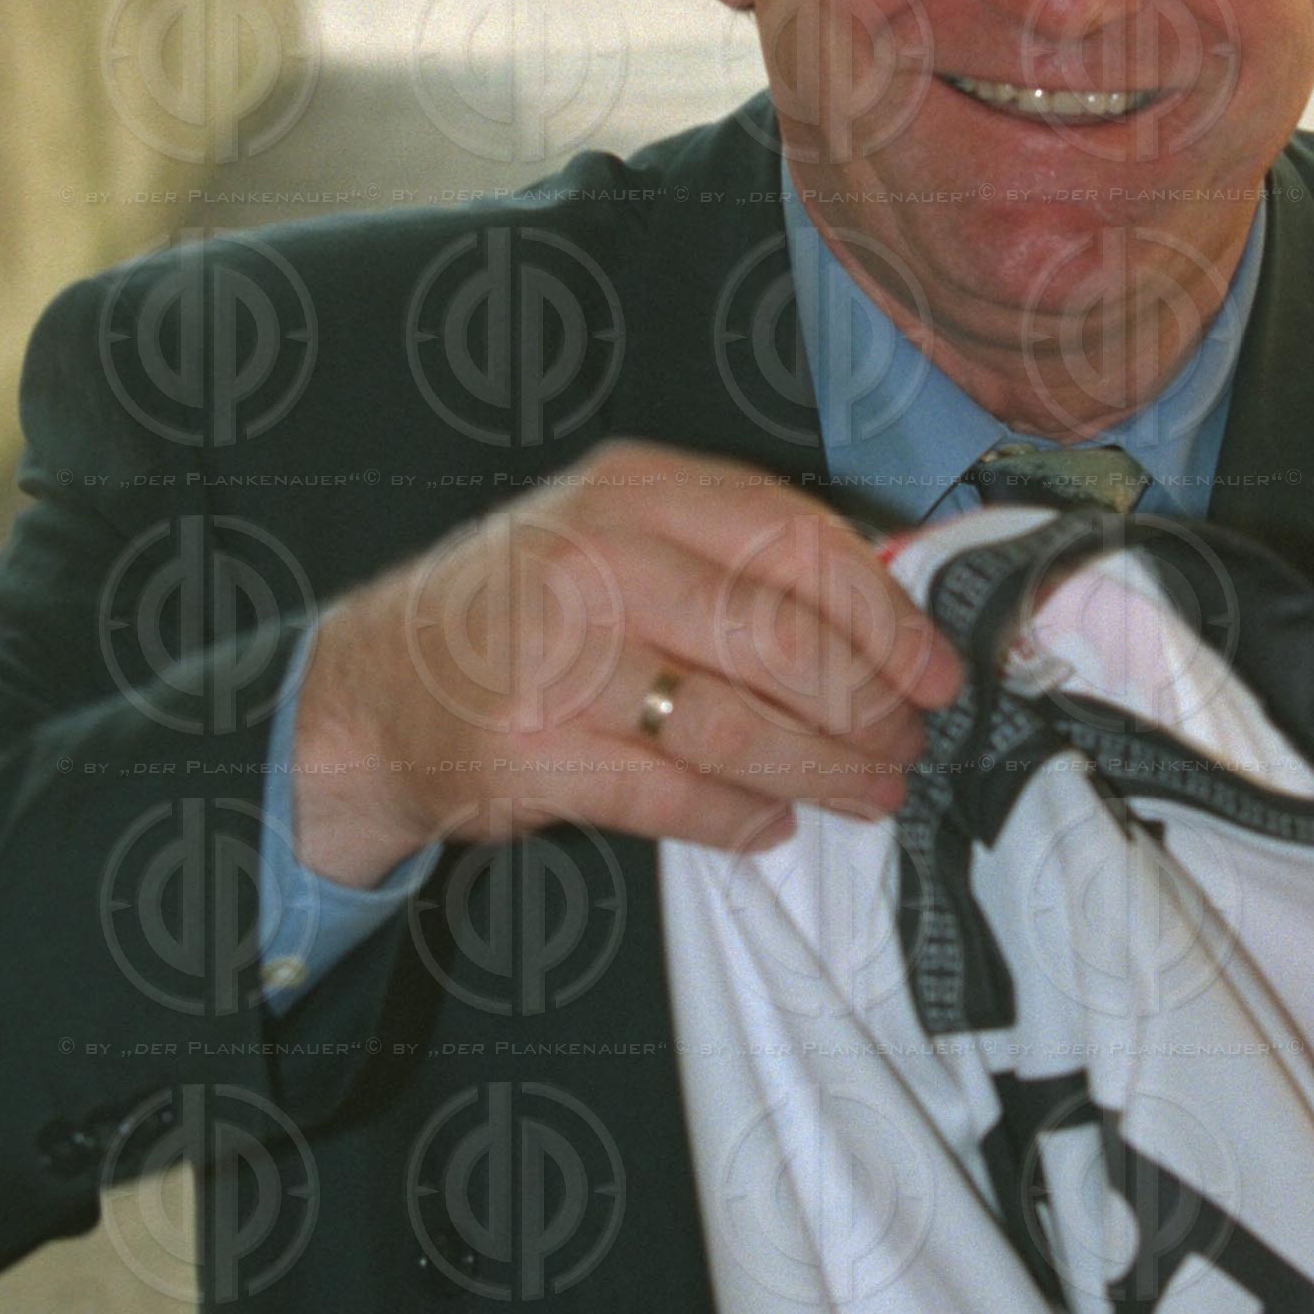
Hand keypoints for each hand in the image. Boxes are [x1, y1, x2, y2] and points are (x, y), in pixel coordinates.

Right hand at [290, 441, 963, 885]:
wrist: (378, 685)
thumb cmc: (529, 608)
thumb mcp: (621, 535)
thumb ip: (738, 558)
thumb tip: (886, 617)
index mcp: (638, 490)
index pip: (800, 542)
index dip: (886, 617)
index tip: (935, 669)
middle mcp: (600, 560)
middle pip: (783, 640)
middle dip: (868, 707)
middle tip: (907, 742)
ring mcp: (562, 660)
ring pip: (740, 726)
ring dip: (824, 770)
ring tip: (868, 791)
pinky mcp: (535, 754)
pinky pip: (675, 796)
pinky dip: (739, 817)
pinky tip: (770, 823)